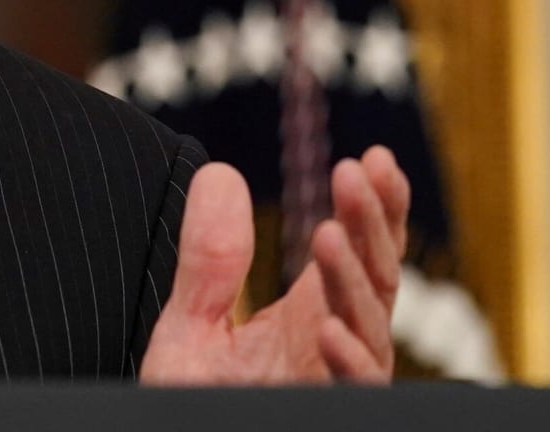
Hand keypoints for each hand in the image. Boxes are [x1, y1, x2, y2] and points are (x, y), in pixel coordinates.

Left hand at [142, 147, 409, 383]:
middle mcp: (332, 349)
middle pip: (373, 281)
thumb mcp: (191, 328)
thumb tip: (220, 174)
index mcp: (308, 318)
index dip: (373, 210)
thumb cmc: (194, 405)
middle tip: (359, 173)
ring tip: (331, 234)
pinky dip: (346, 361)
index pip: (356, 255)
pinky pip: (353, 392)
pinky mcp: (325, 413)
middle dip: (372, 226)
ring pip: (368, 331)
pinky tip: (327, 328)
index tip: (372, 159)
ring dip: (352, 281)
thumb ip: (211, 260)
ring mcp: (334, 384)